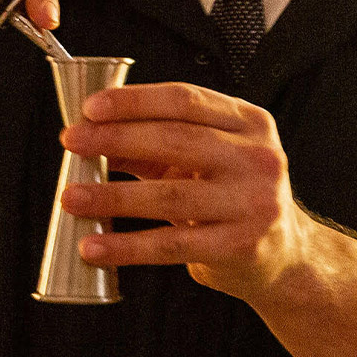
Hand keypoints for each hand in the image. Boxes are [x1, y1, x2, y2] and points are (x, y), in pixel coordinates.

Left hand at [58, 82, 314, 303]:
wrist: (285, 257)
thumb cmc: (233, 196)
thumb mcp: (206, 159)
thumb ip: (155, 143)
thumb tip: (92, 136)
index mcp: (250, 122)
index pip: (185, 100)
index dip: (135, 101)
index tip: (91, 108)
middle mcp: (258, 157)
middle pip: (175, 140)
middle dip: (115, 138)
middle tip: (72, 141)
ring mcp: (253, 203)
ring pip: (169, 195)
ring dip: (111, 196)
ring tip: (71, 197)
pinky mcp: (240, 246)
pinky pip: (170, 244)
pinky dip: (126, 246)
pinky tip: (94, 246)